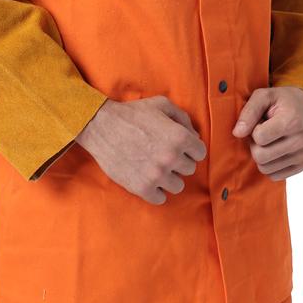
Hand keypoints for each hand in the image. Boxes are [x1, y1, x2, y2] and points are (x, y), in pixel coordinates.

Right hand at [75, 96, 206, 204]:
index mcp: (179, 137)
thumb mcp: (161, 104)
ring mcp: (157, 175)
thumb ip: (183, 118)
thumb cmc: (133, 114)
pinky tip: (148, 178)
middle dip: (179, 161)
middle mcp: (171, 157)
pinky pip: (161, 198)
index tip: (180, 146)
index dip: (190, 148)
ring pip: (178, 186)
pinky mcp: (142, 188)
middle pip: (190, 169)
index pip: (200, 153)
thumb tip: (195, 136)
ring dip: (169, 177)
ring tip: (156, 166)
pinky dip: (156, 190)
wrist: (102, 126)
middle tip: (164, 154)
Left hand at [232, 86, 302, 180]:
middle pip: (260, 157)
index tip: (261, 121)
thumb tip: (237, 133)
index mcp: (292, 121)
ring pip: (265, 169)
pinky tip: (275, 149)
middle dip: (255, 144)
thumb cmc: (282, 100)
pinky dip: (269, 164)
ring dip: (262, 154)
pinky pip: (274, 176)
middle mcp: (301, 141)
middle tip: (262, 132)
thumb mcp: (264, 96)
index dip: (254, 129)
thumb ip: (248, 112)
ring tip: (270, 139)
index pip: (259, 137)